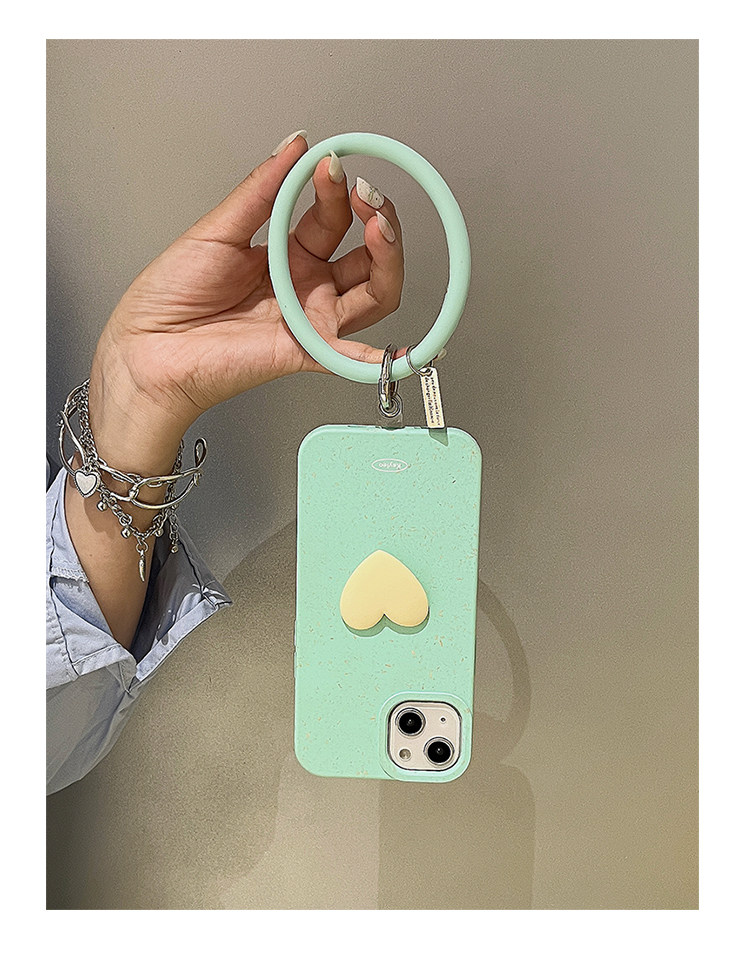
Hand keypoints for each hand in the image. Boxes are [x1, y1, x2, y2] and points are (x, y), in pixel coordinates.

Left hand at [88, 131, 404, 472]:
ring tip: (377, 224)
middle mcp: (305, 287)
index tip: (332, 164)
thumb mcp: (217, 230)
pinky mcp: (304, 352)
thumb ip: (260, 190)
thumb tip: (294, 146)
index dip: (336, 190)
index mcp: (285, 256)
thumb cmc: (170, 297)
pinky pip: (351, 355)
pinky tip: (404, 348)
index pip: (331, 219)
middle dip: (375, 219)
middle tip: (365, 194)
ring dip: (385, 258)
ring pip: (374, 294)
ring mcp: (309, 320)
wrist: (147, 347)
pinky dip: (379, 357)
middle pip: (365, 257)